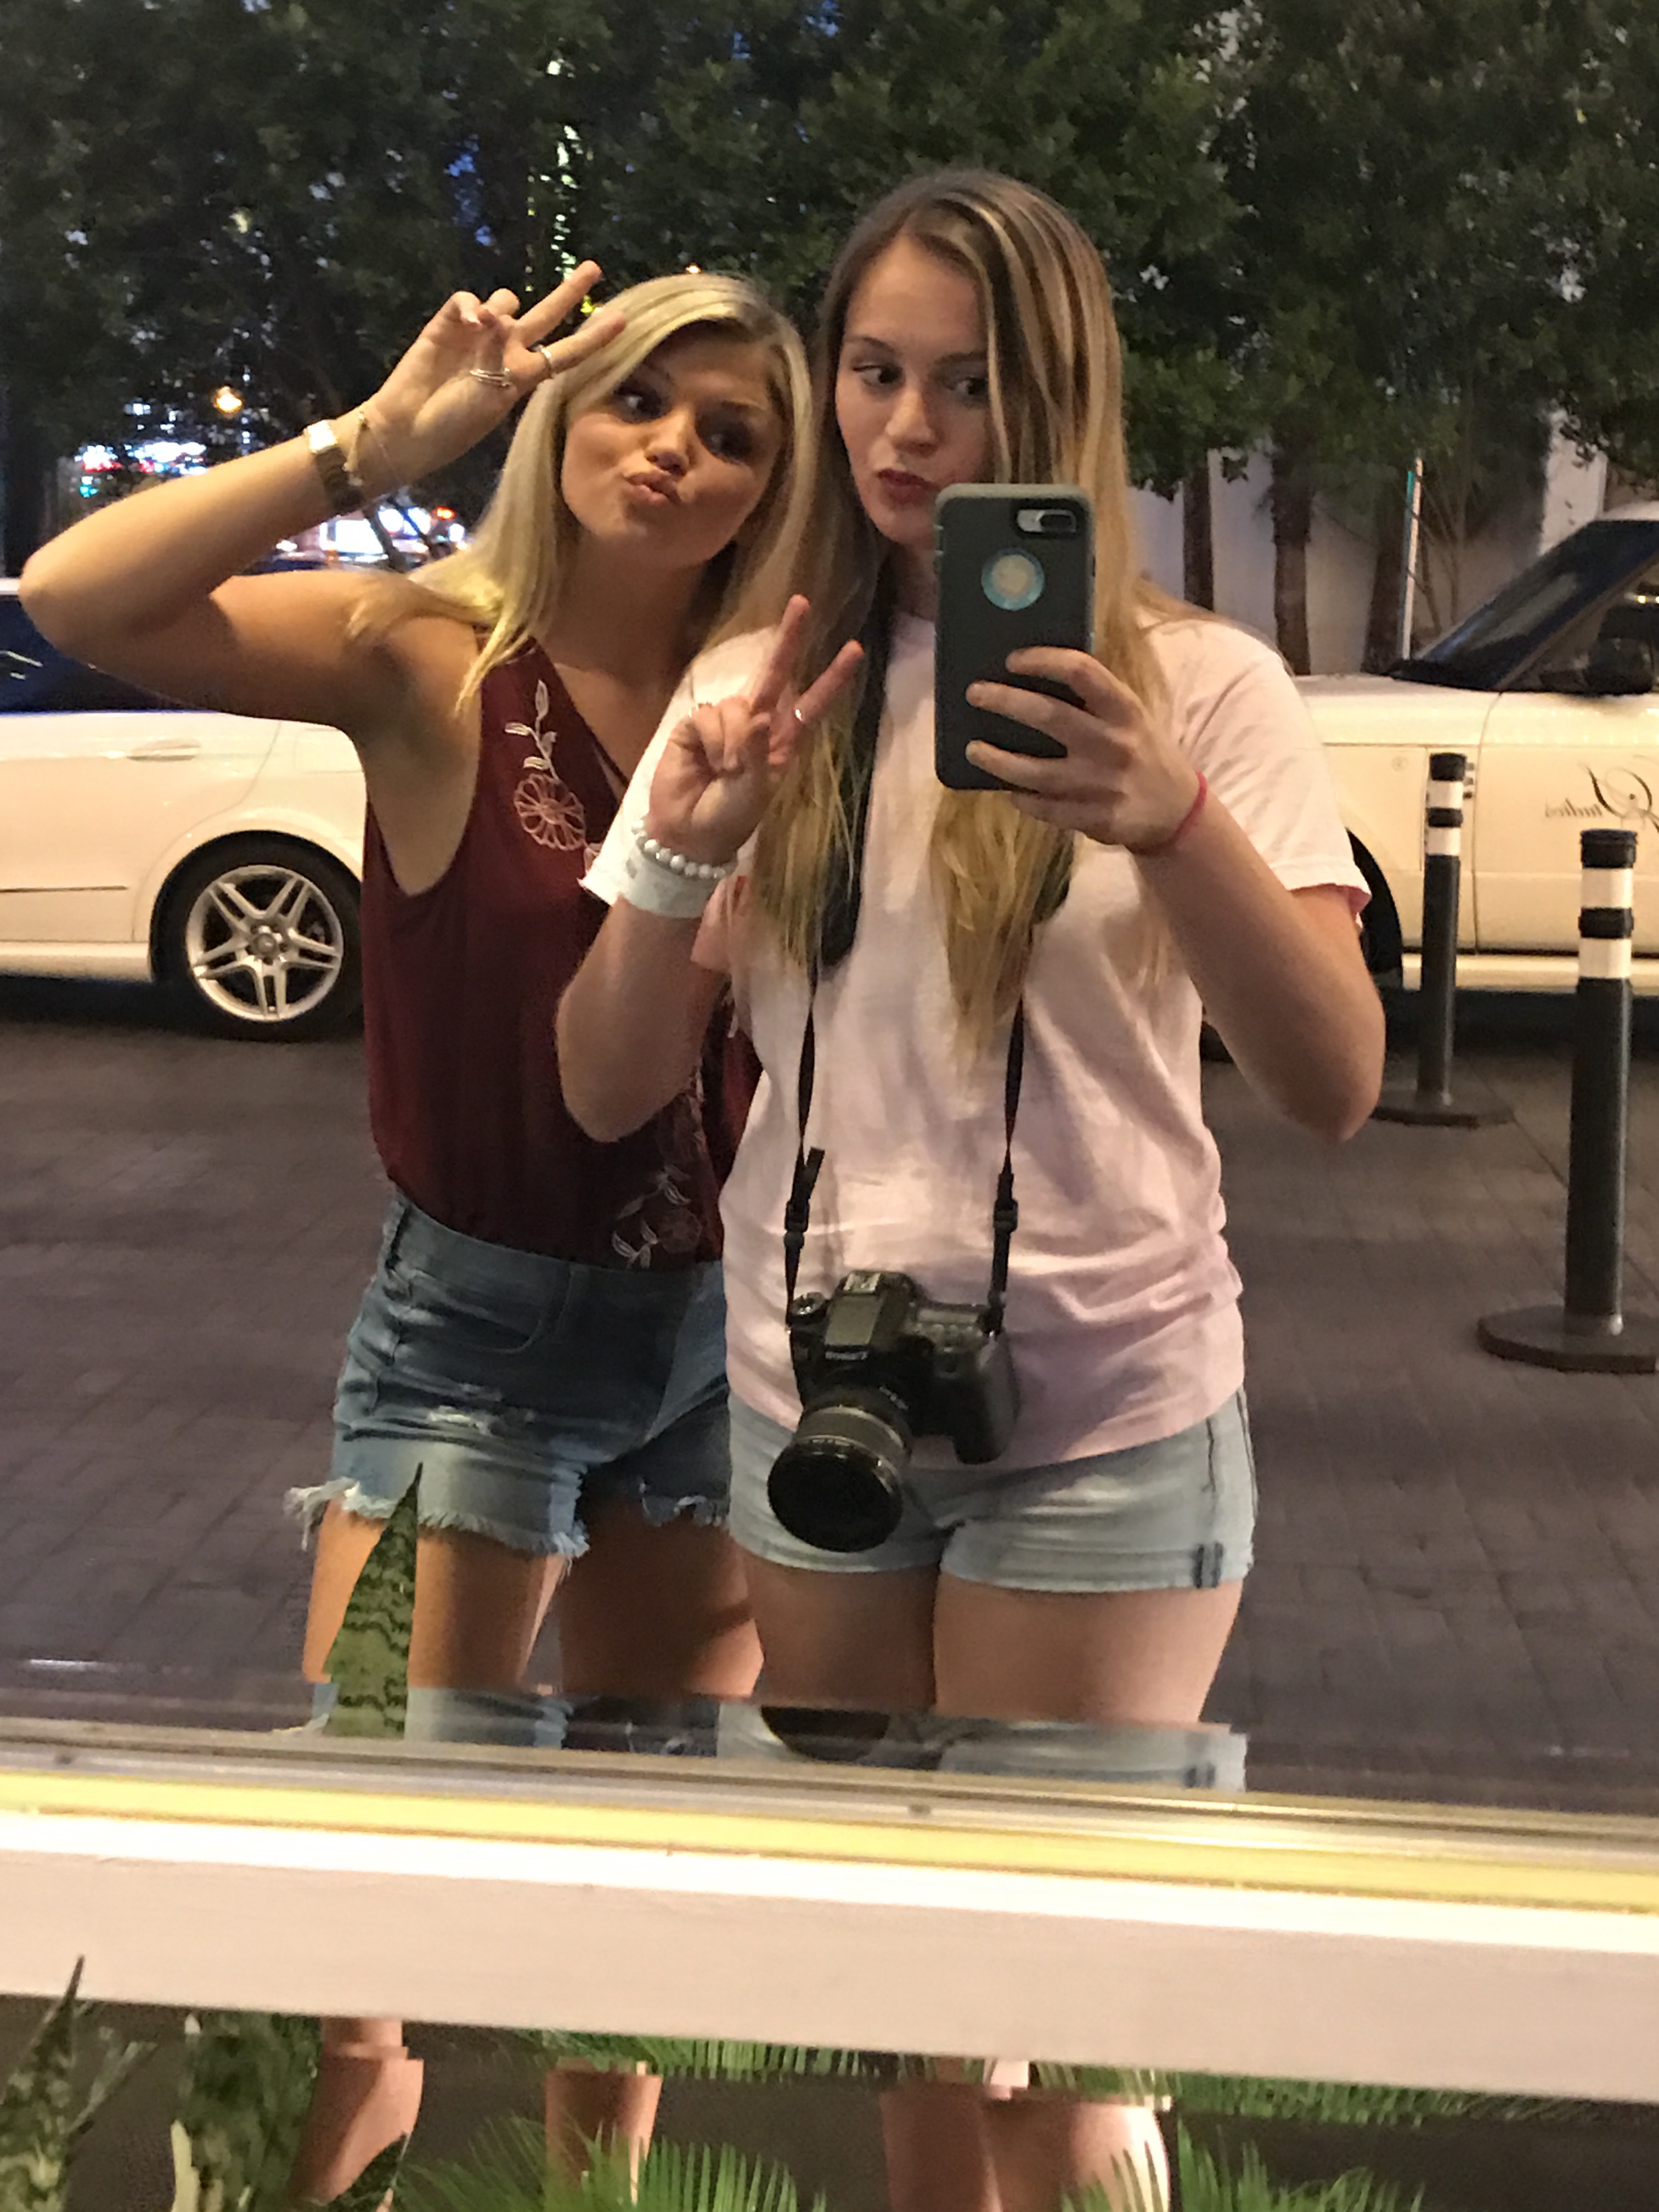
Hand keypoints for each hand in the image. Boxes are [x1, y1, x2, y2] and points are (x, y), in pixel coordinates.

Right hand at [352, 261, 625, 490]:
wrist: (409, 428)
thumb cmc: (454, 425)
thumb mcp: (491, 398)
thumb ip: (500, 355)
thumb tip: (497, 314)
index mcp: (524, 377)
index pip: (567, 353)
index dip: (594, 338)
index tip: (623, 320)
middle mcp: (506, 351)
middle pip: (546, 315)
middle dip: (569, 292)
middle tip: (594, 269)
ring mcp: (479, 336)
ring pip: (505, 299)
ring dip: (501, 307)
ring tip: (486, 329)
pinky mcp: (449, 324)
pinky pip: (468, 300)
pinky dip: (471, 306)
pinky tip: (469, 322)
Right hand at [646, 597, 864, 865]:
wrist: (687, 835)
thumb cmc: (729, 818)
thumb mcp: (754, 792)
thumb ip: (758, 754)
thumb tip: (758, 716)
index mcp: (782, 743)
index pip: (812, 704)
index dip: (832, 678)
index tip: (854, 649)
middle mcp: (757, 725)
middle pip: (775, 674)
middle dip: (788, 639)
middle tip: (802, 602)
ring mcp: (726, 722)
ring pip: (737, 706)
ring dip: (733, 741)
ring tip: (726, 771)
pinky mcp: (696, 723)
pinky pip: (711, 717)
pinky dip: (713, 741)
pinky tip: (708, 763)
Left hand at [965, 649, 1200, 851]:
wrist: (1178, 812)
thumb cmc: (1143, 752)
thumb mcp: (1131, 717)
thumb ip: (1094, 700)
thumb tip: (1032, 679)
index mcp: (1125, 709)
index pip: (1082, 671)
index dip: (1043, 660)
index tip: (1012, 659)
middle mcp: (1114, 744)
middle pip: (1050, 717)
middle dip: (1005, 702)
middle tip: (975, 694)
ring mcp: (1103, 785)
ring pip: (1037, 772)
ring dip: (998, 760)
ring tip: (973, 749)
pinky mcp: (1096, 819)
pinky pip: (1046, 809)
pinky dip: (1021, 798)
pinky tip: (1005, 789)